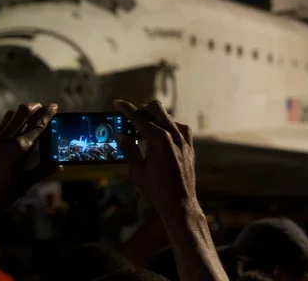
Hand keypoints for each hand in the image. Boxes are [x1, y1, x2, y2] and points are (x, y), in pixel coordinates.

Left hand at [0, 103, 59, 240]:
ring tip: (28, 114)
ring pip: (7, 118)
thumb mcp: (27, 182)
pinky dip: (7, 125)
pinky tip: (11, 131)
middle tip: (42, 106)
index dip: (47, 113)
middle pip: (21, 113)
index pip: (37, 125)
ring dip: (19, 113)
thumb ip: (43, 170)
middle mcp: (4, 140)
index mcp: (19, 149)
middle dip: (33, 107)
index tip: (54, 106)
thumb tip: (59, 165)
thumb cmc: (2, 196)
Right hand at [113, 100, 196, 218]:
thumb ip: (128, 149)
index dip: (126, 109)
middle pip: (155, 108)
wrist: (180, 203)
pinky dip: (166, 127)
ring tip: (141, 133)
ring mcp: (184, 138)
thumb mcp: (137, 171)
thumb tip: (120, 135)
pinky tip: (158, 139)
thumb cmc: (156, 190)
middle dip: (141, 110)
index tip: (117, 103)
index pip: (139, 117)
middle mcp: (174, 134)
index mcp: (159, 139)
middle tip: (131, 119)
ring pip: (167, 116)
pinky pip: (177, 127)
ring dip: (153, 119)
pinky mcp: (189, 144)